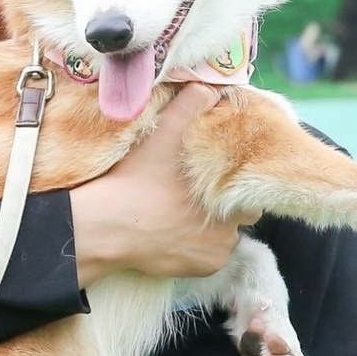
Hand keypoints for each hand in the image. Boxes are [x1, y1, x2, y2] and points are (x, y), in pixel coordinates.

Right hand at [70, 83, 261, 286]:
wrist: (109, 225)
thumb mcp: (163, 132)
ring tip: (181, 215)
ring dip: (213, 227)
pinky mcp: (206, 268)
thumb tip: (210, 87)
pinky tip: (175, 235)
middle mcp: (233, 221)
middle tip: (197, 195)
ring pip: (226, 235)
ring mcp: (220, 248)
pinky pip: (211, 257)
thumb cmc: (137, 177)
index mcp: (226, 187)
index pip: (247, 184)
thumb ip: (191, 105)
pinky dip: (199, 249)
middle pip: (242, 211)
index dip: (231, 179)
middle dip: (226, 204)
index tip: (212, 178)